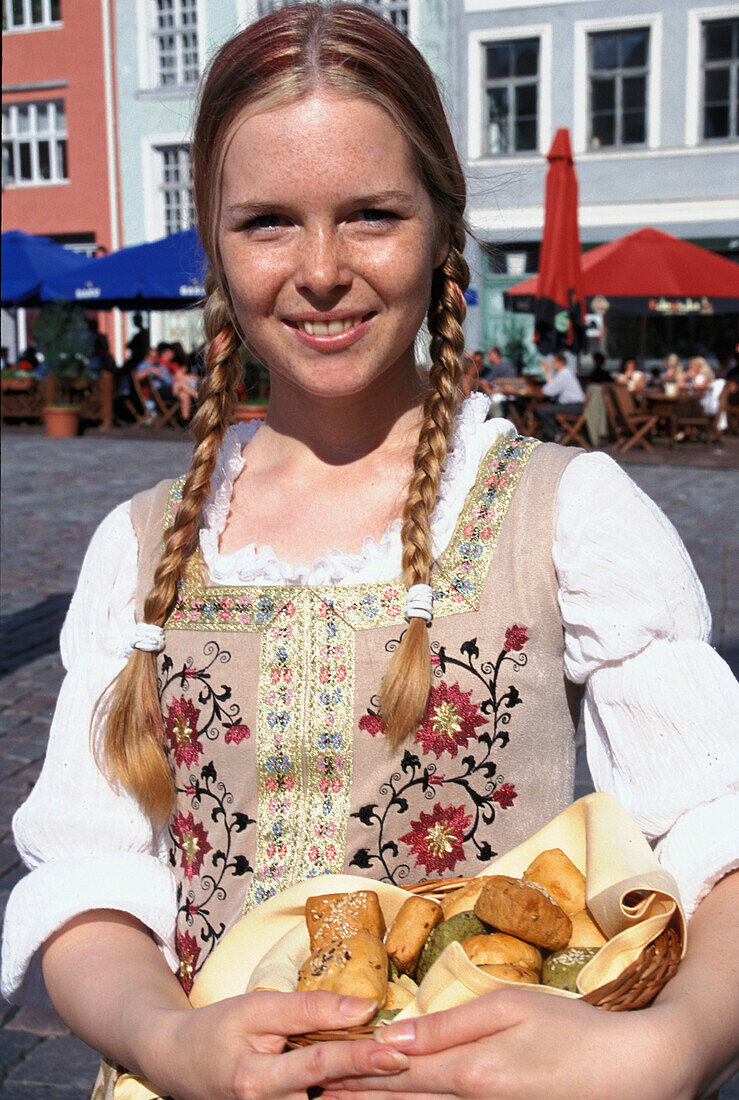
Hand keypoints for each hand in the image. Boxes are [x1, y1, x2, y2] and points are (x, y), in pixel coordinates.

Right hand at [141, 990, 408, 1099]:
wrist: (177, 1062)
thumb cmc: (217, 1029)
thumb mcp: (257, 1008)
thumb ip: (309, 1008)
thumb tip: (363, 1007)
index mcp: (257, 1082)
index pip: (320, 1066)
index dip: (360, 1058)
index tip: (398, 1052)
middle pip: (332, 1097)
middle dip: (372, 1085)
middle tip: (413, 1065)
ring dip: (364, 1093)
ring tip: (399, 1074)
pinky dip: (345, 1095)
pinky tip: (373, 1085)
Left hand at [320, 989, 697, 1099]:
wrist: (631, 1072)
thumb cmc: (572, 1030)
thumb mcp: (510, 1008)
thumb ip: (449, 1025)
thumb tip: (393, 1037)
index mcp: (469, 1069)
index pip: (397, 1072)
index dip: (356, 1070)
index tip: (320, 1068)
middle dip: (356, 1098)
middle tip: (315, 1094)